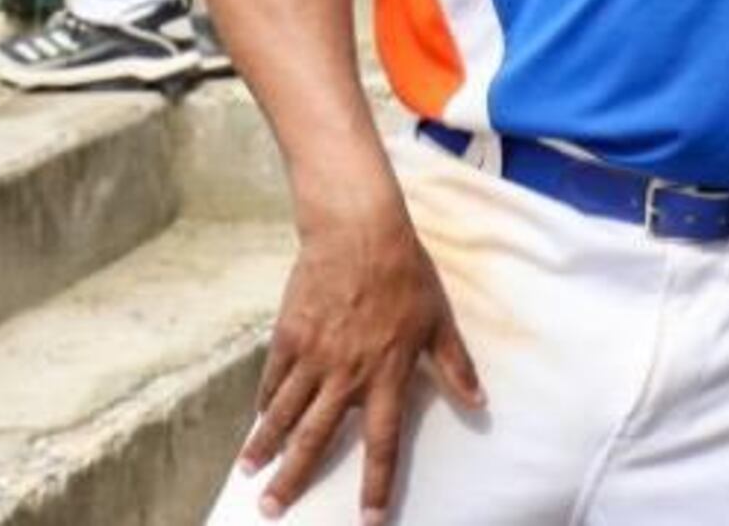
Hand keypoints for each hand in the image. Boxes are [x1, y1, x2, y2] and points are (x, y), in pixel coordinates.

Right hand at [241, 207, 484, 520]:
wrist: (359, 231)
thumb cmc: (406, 273)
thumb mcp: (440, 319)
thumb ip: (455, 366)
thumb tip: (479, 401)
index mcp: (388, 374)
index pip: (383, 442)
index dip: (377, 483)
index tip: (370, 519)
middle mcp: (347, 374)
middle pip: (316, 438)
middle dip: (293, 478)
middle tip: (272, 510)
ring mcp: (313, 357)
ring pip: (285, 414)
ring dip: (265, 447)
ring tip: (249, 475)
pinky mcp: (289, 336)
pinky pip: (274, 380)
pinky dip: (265, 404)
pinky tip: (256, 421)